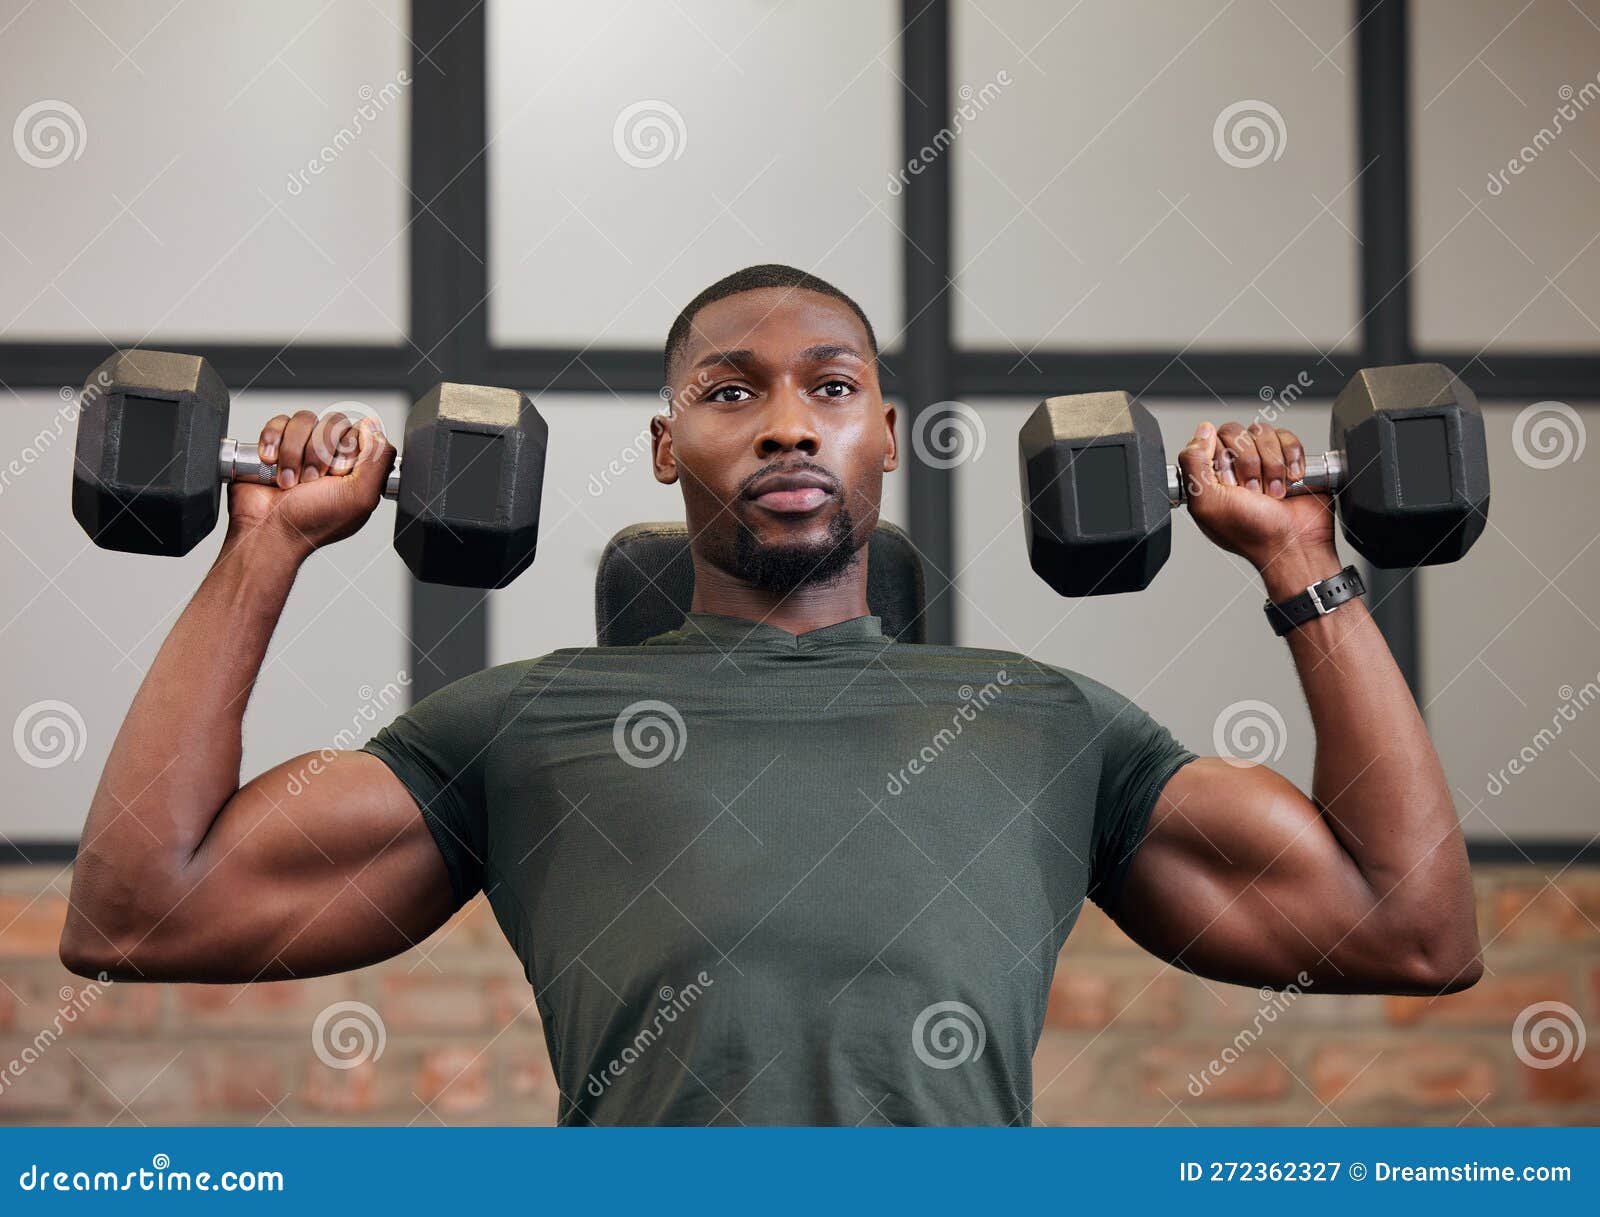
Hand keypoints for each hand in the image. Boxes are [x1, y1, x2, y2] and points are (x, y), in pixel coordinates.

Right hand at [225, 409, 395, 555]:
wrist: (267, 530)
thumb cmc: (311, 522)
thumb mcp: (361, 497)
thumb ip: (378, 459)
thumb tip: (372, 426)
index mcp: (355, 468)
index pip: (361, 432)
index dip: (347, 450)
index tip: (338, 474)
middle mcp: (331, 456)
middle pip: (333, 422)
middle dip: (319, 453)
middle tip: (311, 480)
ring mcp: (303, 448)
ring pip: (305, 420)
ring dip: (294, 452)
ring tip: (288, 480)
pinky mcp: (276, 443)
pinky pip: (280, 422)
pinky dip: (273, 441)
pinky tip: (270, 463)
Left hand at [1176, 419, 1336, 571]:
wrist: (1295, 544)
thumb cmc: (1252, 533)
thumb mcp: (1208, 503)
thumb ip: (1193, 463)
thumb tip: (1202, 430)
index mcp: (1209, 476)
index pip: (1208, 439)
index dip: (1223, 460)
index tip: (1230, 486)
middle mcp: (1234, 465)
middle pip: (1236, 432)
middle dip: (1249, 464)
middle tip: (1253, 492)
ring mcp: (1262, 460)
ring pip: (1263, 433)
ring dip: (1272, 465)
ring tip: (1273, 493)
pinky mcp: (1288, 458)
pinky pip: (1287, 437)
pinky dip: (1292, 458)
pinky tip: (1292, 480)